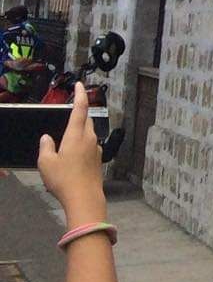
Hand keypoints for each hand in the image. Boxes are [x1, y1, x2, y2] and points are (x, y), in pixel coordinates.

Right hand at [37, 83, 105, 229]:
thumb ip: (46, 148)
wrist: (84, 197)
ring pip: (88, 133)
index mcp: (76, 135)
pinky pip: (90, 146)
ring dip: (79, 132)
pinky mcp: (98, 159)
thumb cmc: (64, 179)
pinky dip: (82, 145)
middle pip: (86, 120)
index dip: (80, 94)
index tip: (79, 84)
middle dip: (78, 115)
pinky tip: (72, 158)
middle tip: (67, 118)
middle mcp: (89, 138)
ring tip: (65, 143)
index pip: (80, 108)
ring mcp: (96, 148)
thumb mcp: (46, 164)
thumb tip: (47, 137)